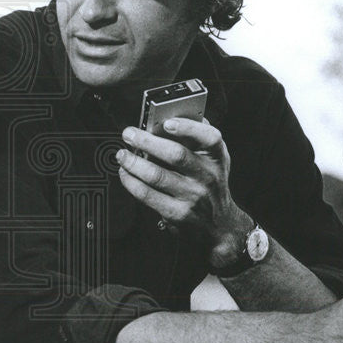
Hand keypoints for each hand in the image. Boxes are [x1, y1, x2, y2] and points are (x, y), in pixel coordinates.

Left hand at [116, 120, 248, 265]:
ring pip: (157, 176)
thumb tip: (169, 117)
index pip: (210, 137)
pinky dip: (132, 182)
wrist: (220, 225)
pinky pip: (148, 195)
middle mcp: (208, 176)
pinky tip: (125, 174)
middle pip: (176, 155)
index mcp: (217, 157)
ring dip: (134, 163)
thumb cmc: (211, 184)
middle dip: (147, 141)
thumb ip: (197, 139)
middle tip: (129, 134)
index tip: (166, 122)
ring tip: (122, 155)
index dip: (188, 128)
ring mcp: (193, 196)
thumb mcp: (214, 160)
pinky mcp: (178, 213)